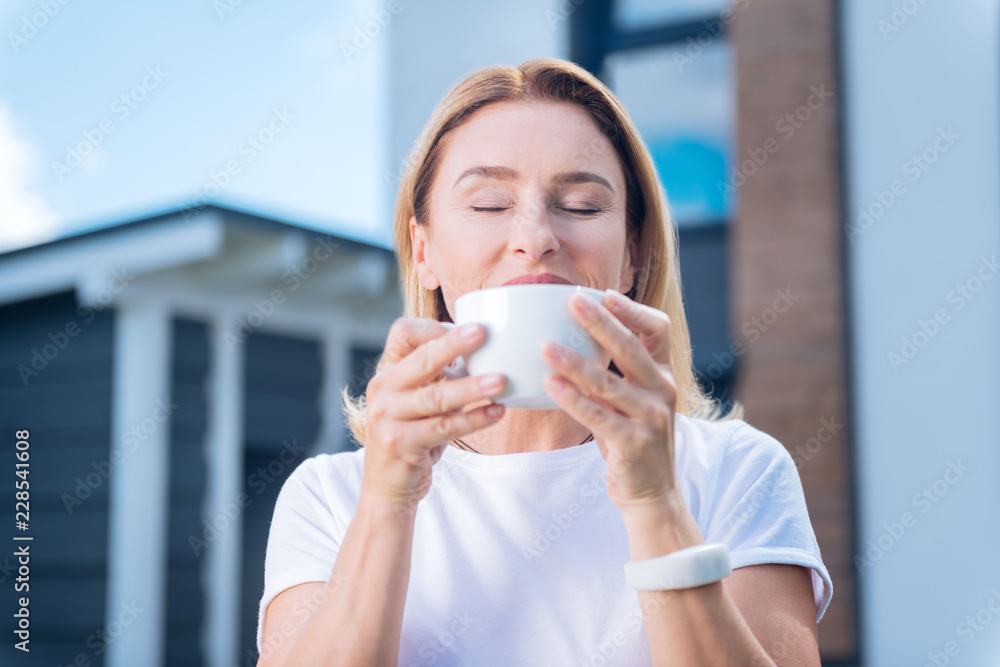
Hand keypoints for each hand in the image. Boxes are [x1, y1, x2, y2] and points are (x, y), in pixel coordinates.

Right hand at [361, 318, 506, 514]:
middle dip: (453, 345)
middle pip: (421, 360)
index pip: (403, 334)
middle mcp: (383, 390)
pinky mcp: (400, 443)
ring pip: (435, 397)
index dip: (433, 327)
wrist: (387, 487)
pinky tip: (496, 412)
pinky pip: (444, 428)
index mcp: (388, 372)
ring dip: (471, 388)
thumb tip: (486, 354)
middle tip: (482, 333)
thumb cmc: (413, 436)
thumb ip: (441, 379)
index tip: (466, 328)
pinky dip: (474, 420)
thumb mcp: (420, 402)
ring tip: (500, 380)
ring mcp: (387, 417)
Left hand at [541, 289, 678, 511]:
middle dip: (600, 323)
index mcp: (663, 374)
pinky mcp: (634, 443)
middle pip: (630, 349)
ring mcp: (651, 418)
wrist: (651, 492)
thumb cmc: (631, 438)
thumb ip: (610, 374)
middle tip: (572, 300)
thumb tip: (568, 340)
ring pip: (608, 383)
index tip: (605, 294)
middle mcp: (662, 391)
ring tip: (546, 347)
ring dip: (575, 363)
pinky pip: (598, 416)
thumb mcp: (627, 401)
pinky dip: (573, 399)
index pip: (658, 330)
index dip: (633, 311)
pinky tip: (550, 385)